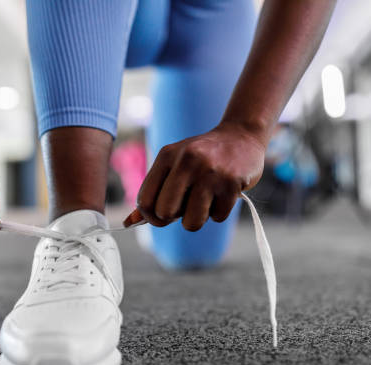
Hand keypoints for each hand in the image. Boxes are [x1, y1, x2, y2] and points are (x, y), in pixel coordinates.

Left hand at [124, 122, 265, 230]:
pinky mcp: (232, 183)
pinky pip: (217, 217)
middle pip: (165, 213)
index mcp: (167, 156)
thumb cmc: (201, 157)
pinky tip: (223, 194)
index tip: (160, 216)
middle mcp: (187, 161)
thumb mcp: (173, 166)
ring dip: (197, 219)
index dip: (150, 217)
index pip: (144, 200)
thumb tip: (128, 223)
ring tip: (203, 201)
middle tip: (183, 209)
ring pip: (192, 222)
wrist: (241, 136)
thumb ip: (152, 193)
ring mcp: (210, 172)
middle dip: (173, 218)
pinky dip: (219, 212)